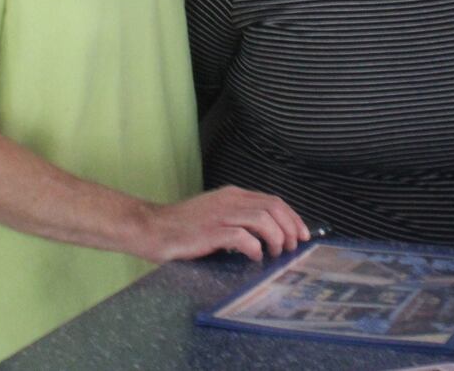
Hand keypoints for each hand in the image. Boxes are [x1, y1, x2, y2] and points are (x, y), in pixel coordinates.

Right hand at [137, 185, 308, 262]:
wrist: (151, 228)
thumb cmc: (183, 227)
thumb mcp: (216, 216)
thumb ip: (239, 220)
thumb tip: (269, 236)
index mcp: (233, 195)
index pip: (273, 200)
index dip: (292, 217)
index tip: (303, 234)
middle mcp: (230, 200)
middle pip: (273, 207)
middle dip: (290, 227)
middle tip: (293, 247)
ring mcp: (220, 214)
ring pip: (263, 219)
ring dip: (276, 238)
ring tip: (276, 254)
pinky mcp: (210, 231)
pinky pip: (242, 237)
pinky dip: (255, 248)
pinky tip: (255, 257)